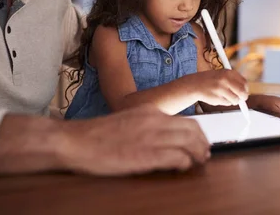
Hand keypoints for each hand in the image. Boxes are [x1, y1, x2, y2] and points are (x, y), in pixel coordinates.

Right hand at [61, 105, 210, 174]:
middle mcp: (154, 121)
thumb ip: (146, 125)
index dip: (197, 135)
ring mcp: (151, 138)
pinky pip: (177, 158)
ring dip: (198, 155)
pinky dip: (184, 163)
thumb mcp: (127, 121)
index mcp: (150, 112)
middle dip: (202, 144)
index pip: (186, 121)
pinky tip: (182, 168)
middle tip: (204, 155)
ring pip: (189, 143)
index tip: (200, 144)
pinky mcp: (145, 155)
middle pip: (193, 131)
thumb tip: (163, 136)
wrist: (75, 141)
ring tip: (198, 163)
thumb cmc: (97, 135)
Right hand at [192, 69, 248, 106]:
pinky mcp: (217, 97)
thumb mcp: (222, 75)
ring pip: (235, 100)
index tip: (244, 92)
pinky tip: (218, 97)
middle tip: (240, 99)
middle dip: (243, 97)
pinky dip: (225, 102)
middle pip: (243, 92)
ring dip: (232, 100)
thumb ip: (233, 81)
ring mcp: (221, 89)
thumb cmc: (209, 80)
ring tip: (224, 96)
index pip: (244, 83)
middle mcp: (225, 79)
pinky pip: (227, 103)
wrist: (195, 84)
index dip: (245, 89)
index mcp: (228, 72)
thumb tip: (245, 92)